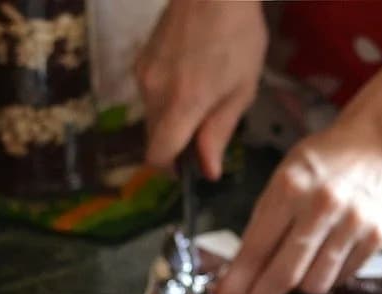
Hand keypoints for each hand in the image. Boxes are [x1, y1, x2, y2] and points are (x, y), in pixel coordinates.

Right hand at [135, 0, 265, 179]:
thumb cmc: (238, 34)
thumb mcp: (241, 89)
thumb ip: (219, 132)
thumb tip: (208, 170)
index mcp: (182, 104)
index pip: (158, 155)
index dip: (171, 168)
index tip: (190, 166)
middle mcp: (154, 93)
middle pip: (154, 138)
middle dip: (176, 142)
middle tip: (206, 128)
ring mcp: (143, 75)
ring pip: (151, 116)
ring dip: (171, 118)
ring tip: (202, 93)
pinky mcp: (140, 60)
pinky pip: (149, 93)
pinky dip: (166, 97)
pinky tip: (189, 75)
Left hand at [210, 120, 381, 293]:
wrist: (377, 145)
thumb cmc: (320, 164)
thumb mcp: (282, 179)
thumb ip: (263, 225)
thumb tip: (240, 277)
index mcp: (289, 189)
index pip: (254, 251)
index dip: (235, 288)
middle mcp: (322, 206)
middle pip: (285, 276)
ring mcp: (353, 224)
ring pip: (315, 285)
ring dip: (300, 286)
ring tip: (300, 266)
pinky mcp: (376, 239)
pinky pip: (341, 279)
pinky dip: (327, 276)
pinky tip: (326, 256)